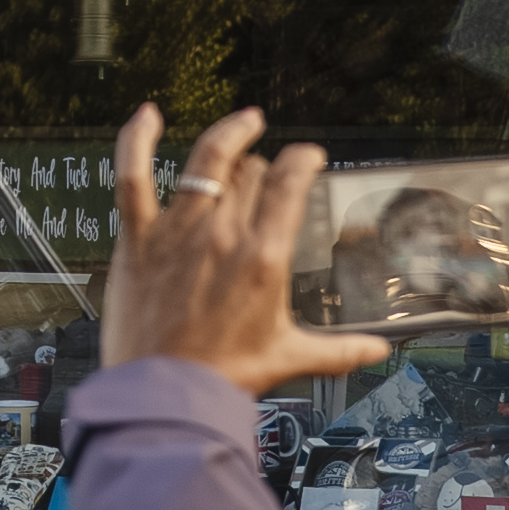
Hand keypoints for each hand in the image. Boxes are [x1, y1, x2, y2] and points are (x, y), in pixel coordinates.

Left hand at [98, 105, 395, 396]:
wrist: (165, 395)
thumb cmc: (223, 378)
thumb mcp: (289, 359)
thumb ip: (339, 351)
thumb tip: (376, 352)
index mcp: (264, 257)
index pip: (290, 183)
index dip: (302, 160)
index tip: (308, 156)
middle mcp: (223, 235)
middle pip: (250, 173)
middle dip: (264, 165)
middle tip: (267, 171)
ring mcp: (177, 232)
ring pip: (206, 162)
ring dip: (228, 135)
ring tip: (243, 122)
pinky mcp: (138, 239)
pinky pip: (132, 176)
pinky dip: (137, 140)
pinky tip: (147, 114)